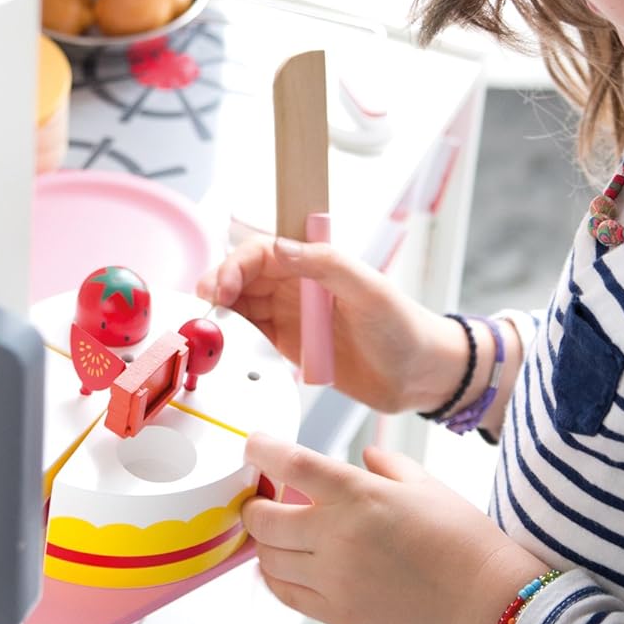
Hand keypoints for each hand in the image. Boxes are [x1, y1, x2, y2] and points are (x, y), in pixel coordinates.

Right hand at [197, 236, 468, 413]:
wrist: (419, 376)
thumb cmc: (404, 327)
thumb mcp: (369, 289)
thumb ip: (326, 264)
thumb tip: (281, 247)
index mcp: (316, 263)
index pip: (262, 252)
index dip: (235, 265)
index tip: (222, 286)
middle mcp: (298, 286)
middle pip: (243, 277)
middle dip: (218, 287)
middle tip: (205, 308)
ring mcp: (290, 316)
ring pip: (241, 306)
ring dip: (220, 313)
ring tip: (207, 328)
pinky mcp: (288, 347)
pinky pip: (251, 337)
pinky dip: (233, 338)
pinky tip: (224, 344)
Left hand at [240, 432, 550, 623]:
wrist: (486, 599)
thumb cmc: (462, 537)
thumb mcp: (424, 483)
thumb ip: (386, 464)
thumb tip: (364, 455)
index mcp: (359, 494)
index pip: (290, 464)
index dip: (261, 450)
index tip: (254, 445)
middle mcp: (338, 536)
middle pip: (264, 519)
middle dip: (254, 505)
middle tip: (262, 498)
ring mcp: (335, 580)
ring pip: (268, 559)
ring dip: (264, 542)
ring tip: (276, 533)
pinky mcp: (338, 615)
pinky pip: (285, 594)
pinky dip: (274, 577)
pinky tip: (283, 566)